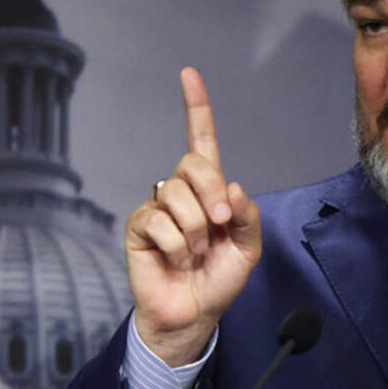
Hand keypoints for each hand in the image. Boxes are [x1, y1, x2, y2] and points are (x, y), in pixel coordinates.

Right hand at [125, 67, 261, 366]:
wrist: (194, 313)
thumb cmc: (219, 278)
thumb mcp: (248, 247)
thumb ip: (247, 215)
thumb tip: (233, 186)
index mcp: (209, 189)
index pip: (200, 140)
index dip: (196, 108)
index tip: (188, 75)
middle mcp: (181, 192)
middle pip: (193, 164)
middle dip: (212, 191)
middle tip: (221, 222)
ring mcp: (157, 207)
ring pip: (177, 194)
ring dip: (196, 229)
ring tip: (197, 253)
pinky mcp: (139, 227)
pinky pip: (159, 220)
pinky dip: (177, 245)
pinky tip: (178, 260)